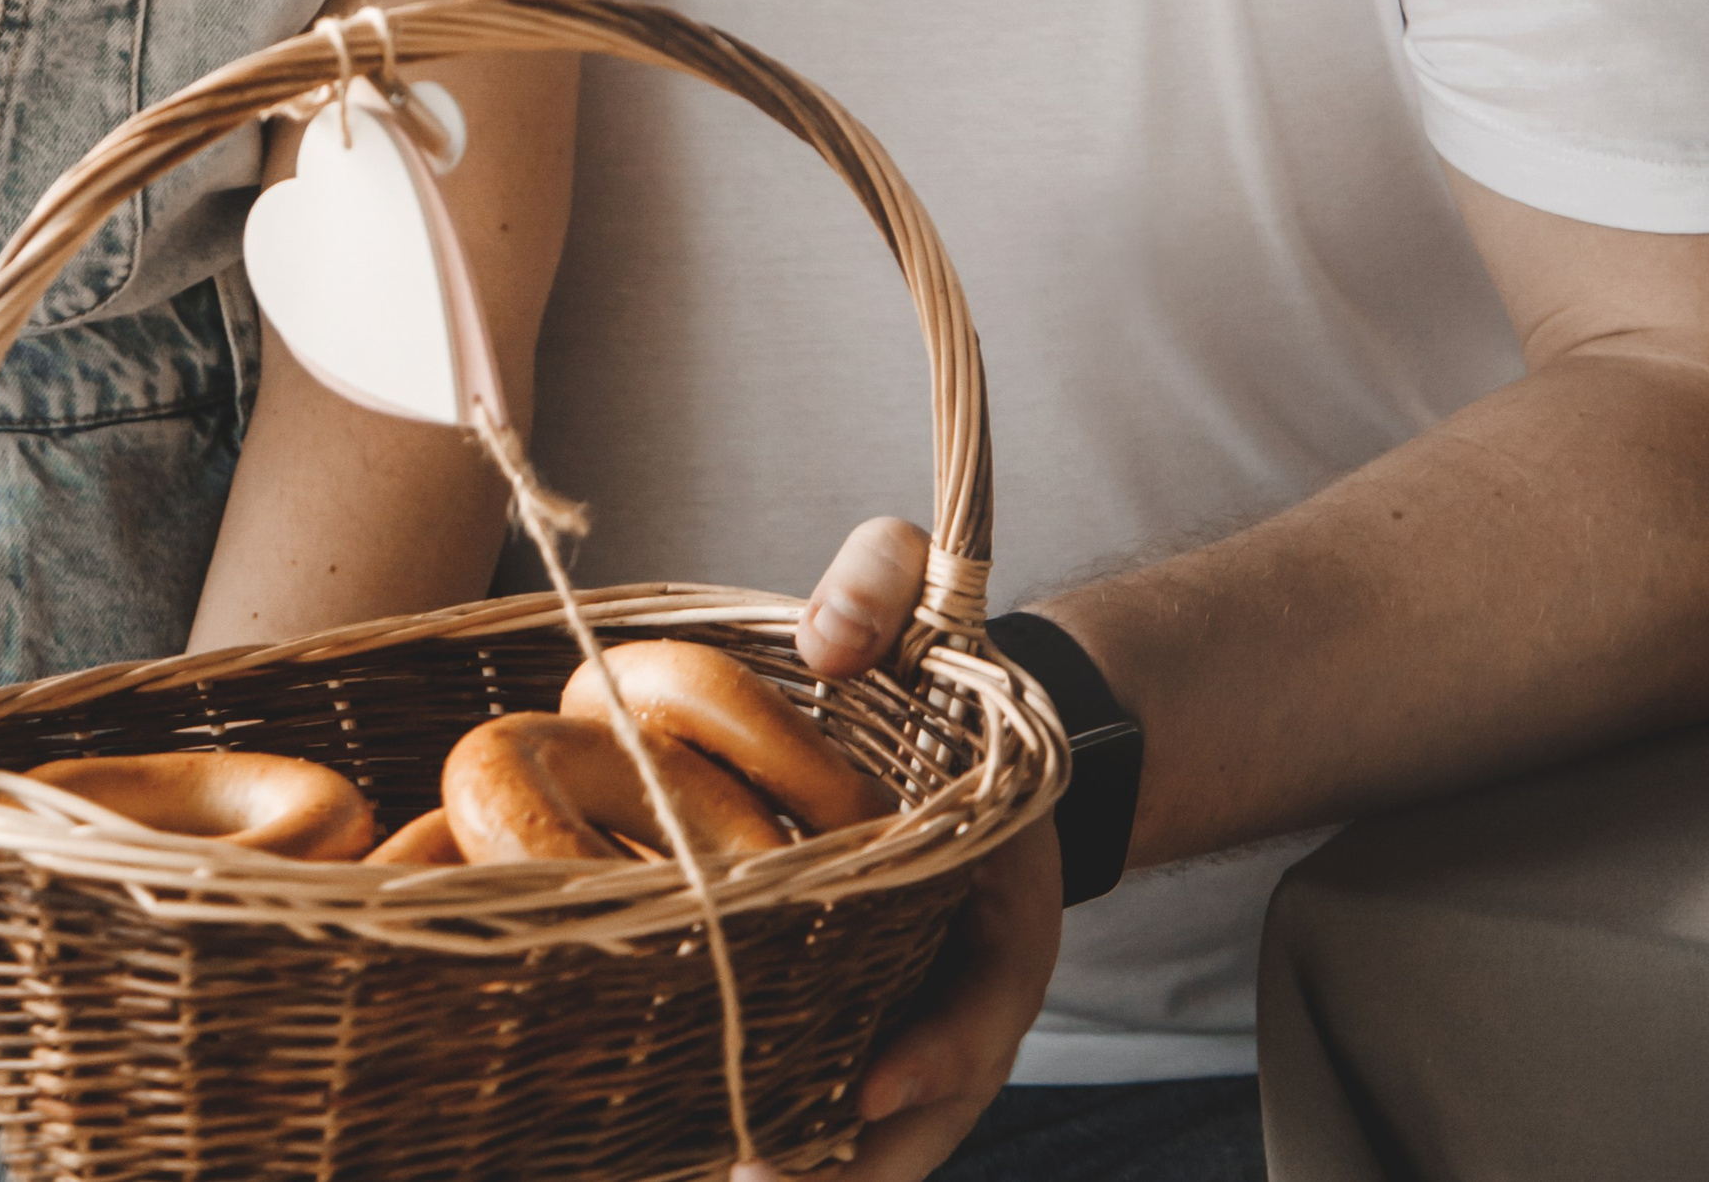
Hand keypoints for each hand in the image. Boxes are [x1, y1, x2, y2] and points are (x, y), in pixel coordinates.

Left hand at [743, 517, 1063, 1180]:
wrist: (976, 722)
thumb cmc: (943, 668)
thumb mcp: (925, 596)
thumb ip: (878, 585)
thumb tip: (823, 636)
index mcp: (1002, 902)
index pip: (983, 1004)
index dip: (936, 1054)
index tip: (867, 1083)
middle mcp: (966, 983)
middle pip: (929, 1109)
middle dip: (855, 1163)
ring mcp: (920, 1014)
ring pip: (884, 1137)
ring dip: (818, 1175)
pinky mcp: (871, 1021)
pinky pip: (842, 1114)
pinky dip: (798, 1153)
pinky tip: (706, 1166)